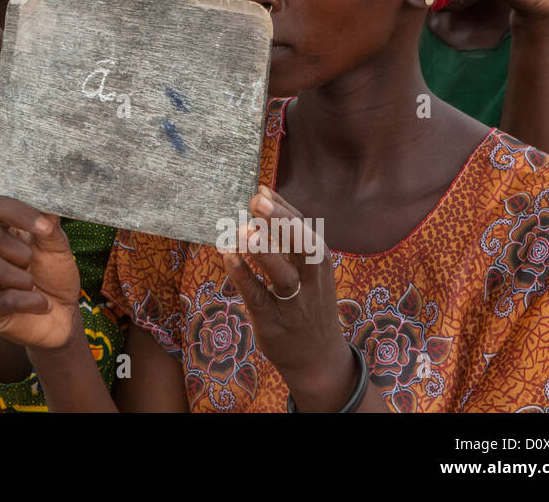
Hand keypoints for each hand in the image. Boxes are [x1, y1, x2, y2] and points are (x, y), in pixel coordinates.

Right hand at [0, 196, 81, 349]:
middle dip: (21, 251)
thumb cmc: (54, 277)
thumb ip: (49, 225)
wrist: (61, 318)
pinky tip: (41, 304)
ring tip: (34, 286)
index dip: (19, 213)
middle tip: (32, 264)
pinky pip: (6, 299)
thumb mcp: (57, 248)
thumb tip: (47, 199)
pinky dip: (32, 301)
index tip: (45, 227)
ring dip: (25, 278)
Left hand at [222, 187, 358, 411]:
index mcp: (321, 263)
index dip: (283, 208)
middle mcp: (312, 281)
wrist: (319, 360)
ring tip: (244, 228)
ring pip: (283, 274)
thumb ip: (287, 235)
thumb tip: (263, 192)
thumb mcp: (309, 270)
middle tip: (257, 199)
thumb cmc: (308, 303)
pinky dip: (244, 276)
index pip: (305, 229)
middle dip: (282, 222)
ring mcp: (294, 303)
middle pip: (302, 247)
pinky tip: (228, 256)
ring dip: (264, 250)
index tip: (261, 188)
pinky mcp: (274, 322)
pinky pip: (258, 297)